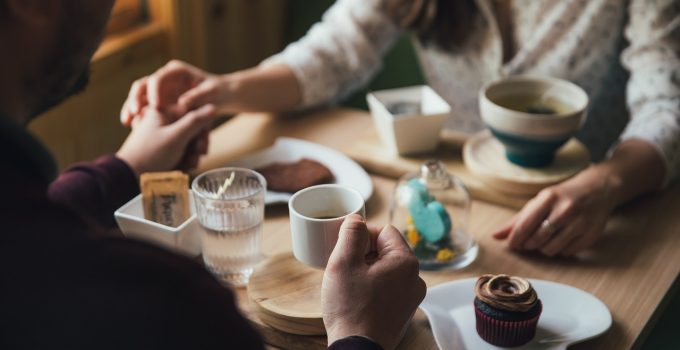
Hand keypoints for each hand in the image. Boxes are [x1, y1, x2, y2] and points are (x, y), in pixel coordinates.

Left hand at [116, 104, 215, 174]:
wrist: (128, 176)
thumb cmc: (150, 154)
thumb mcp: (176, 136)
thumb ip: (195, 121)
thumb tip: (213, 106)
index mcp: (163, 110)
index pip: (193, 113)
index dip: (201, 130)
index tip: (200, 145)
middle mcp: (162, 120)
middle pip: (191, 129)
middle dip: (195, 146)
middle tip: (194, 158)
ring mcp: (161, 134)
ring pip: (187, 141)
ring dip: (190, 155)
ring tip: (185, 166)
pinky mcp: (161, 147)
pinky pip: (179, 150)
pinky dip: (182, 159)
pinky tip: (181, 168)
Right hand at [120, 60, 227, 125]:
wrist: (221, 97)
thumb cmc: (218, 92)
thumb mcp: (212, 93)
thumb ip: (198, 96)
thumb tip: (183, 103)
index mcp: (176, 71)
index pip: (158, 78)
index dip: (154, 92)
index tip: (156, 107)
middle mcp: (165, 78)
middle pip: (142, 85)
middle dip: (135, 99)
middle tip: (134, 113)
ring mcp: (160, 89)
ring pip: (139, 96)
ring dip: (131, 108)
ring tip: (127, 122)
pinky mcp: (159, 101)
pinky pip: (143, 107)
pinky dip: (137, 115)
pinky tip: (131, 126)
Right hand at [322, 214, 425, 349]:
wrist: (357, 349)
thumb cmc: (350, 308)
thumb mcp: (343, 262)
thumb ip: (351, 233)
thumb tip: (356, 219)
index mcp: (405, 262)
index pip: (384, 231)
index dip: (362, 235)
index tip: (346, 249)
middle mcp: (415, 278)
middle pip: (386, 250)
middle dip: (364, 254)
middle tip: (345, 268)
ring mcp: (411, 297)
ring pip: (386, 269)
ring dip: (367, 271)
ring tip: (349, 285)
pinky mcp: (403, 311)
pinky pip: (388, 288)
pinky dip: (373, 287)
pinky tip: (357, 298)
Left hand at [492, 167, 616, 256]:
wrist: (598, 189)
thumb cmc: (562, 196)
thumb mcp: (540, 201)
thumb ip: (517, 220)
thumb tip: (495, 236)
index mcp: (549, 197)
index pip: (525, 225)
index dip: (515, 239)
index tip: (511, 245)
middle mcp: (566, 209)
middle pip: (537, 240)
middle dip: (529, 245)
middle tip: (529, 242)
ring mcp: (581, 222)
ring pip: (552, 249)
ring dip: (544, 249)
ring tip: (545, 240)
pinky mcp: (592, 234)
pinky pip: (568, 253)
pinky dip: (561, 250)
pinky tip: (562, 239)